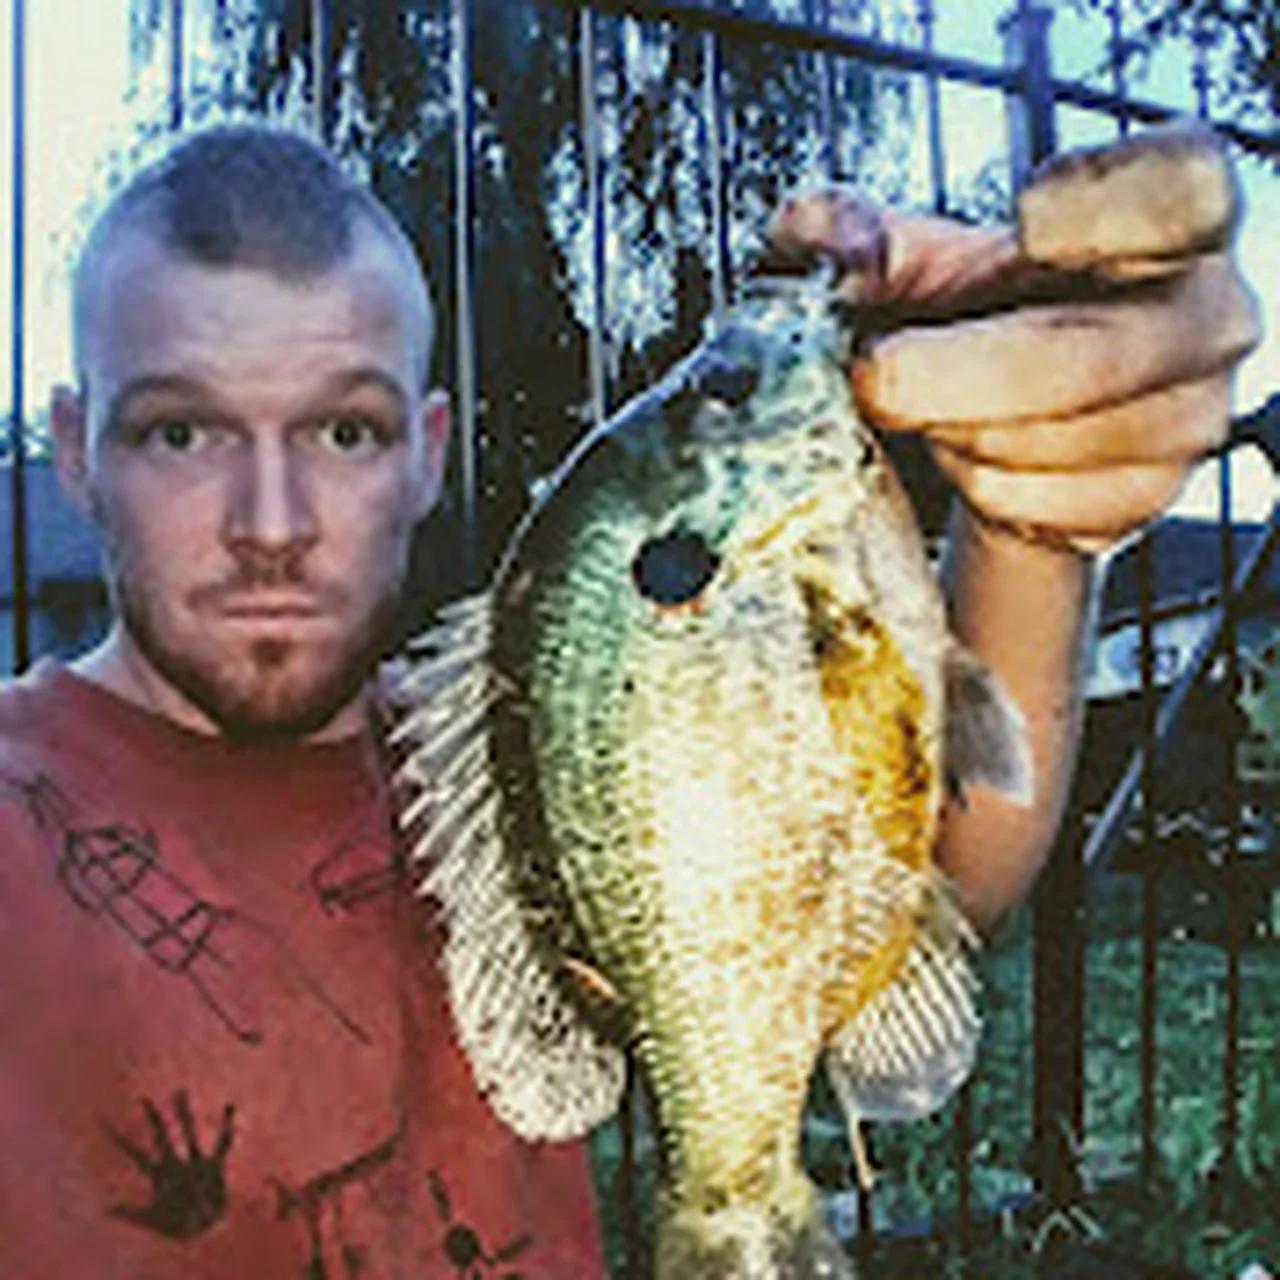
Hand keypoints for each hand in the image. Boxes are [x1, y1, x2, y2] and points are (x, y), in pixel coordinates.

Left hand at [769, 124, 1260, 556]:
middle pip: (1085, 357)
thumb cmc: (976, 308)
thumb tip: (833, 252)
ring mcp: (1184, 416)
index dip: (1097, 209)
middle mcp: (1202, 314)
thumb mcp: (913, 250)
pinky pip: (1032, 505)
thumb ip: (856, 231)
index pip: (1177, 192)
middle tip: (875, 374)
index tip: (1025, 223)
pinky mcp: (1142, 497)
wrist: (997, 411)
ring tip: (936, 405)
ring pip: (1042, 445)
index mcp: (1173, 210)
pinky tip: (968, 449)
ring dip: (952, 432)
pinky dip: (973, 484)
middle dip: (949, 375)